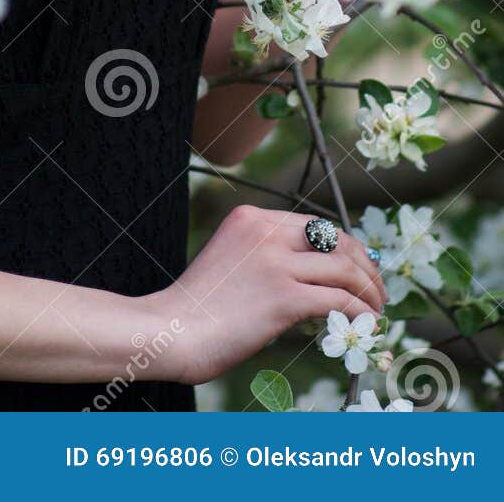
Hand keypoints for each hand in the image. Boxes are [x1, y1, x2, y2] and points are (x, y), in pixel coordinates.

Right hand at [142, 204, 386, 386]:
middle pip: (335, 240)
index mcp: (251, 217)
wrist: (172, 330)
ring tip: (377, 309)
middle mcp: (265, 232)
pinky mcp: (283, 297)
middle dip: (365, 265)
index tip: (360, 268)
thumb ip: (265, 256)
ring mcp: (274, 263)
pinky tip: (367, 323)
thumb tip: (311, 274)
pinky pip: (338, 299)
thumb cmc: (198, 308)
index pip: (314, 225)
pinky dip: (360, 311)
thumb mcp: (231, 261)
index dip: (345, 246)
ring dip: (369, 290)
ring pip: (343, 269)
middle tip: (378, 290)